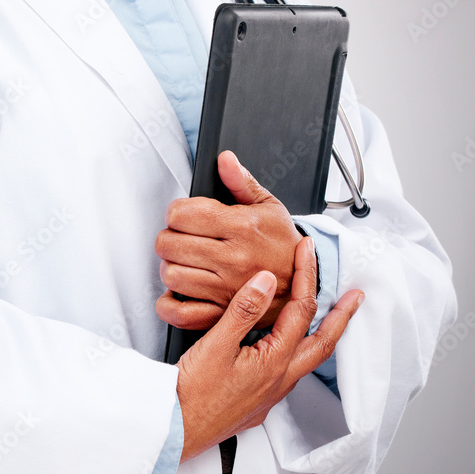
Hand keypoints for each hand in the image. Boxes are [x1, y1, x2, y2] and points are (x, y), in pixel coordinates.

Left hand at [156, 150, 304, 330]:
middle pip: (169, 243)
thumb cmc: (283, 245)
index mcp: (241, 227)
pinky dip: (170, 305)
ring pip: (171, 274)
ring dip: (170, 267)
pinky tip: (178, 292)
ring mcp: (225, 288)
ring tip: (184, 262)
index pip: (182, 214)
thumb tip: (225, 160)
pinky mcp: (222, 313)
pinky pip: (180, 313)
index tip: (183, 215)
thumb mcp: (269, 206)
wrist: (306, 283)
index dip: (176, 212)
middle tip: (180, 238)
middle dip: (169, 237)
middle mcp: (232, 258)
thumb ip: (241, 182)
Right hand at [177, 237, 362, 462]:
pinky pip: (288, 373)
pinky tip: (283, 349)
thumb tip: (267, 280)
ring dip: (321, 335)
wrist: (175, 432)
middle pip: (322, 342)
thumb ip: (244, 310)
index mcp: (274, 361)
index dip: (307, 276)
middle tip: (356, 297)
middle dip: (341, 316)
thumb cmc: (190, 395)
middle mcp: (279, 380)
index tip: (308, 251)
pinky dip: (297, 352)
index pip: (301, 310)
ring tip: (328, 319)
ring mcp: (270, 394)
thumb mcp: (215, 345)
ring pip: (307, 359)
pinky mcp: (257, 403)